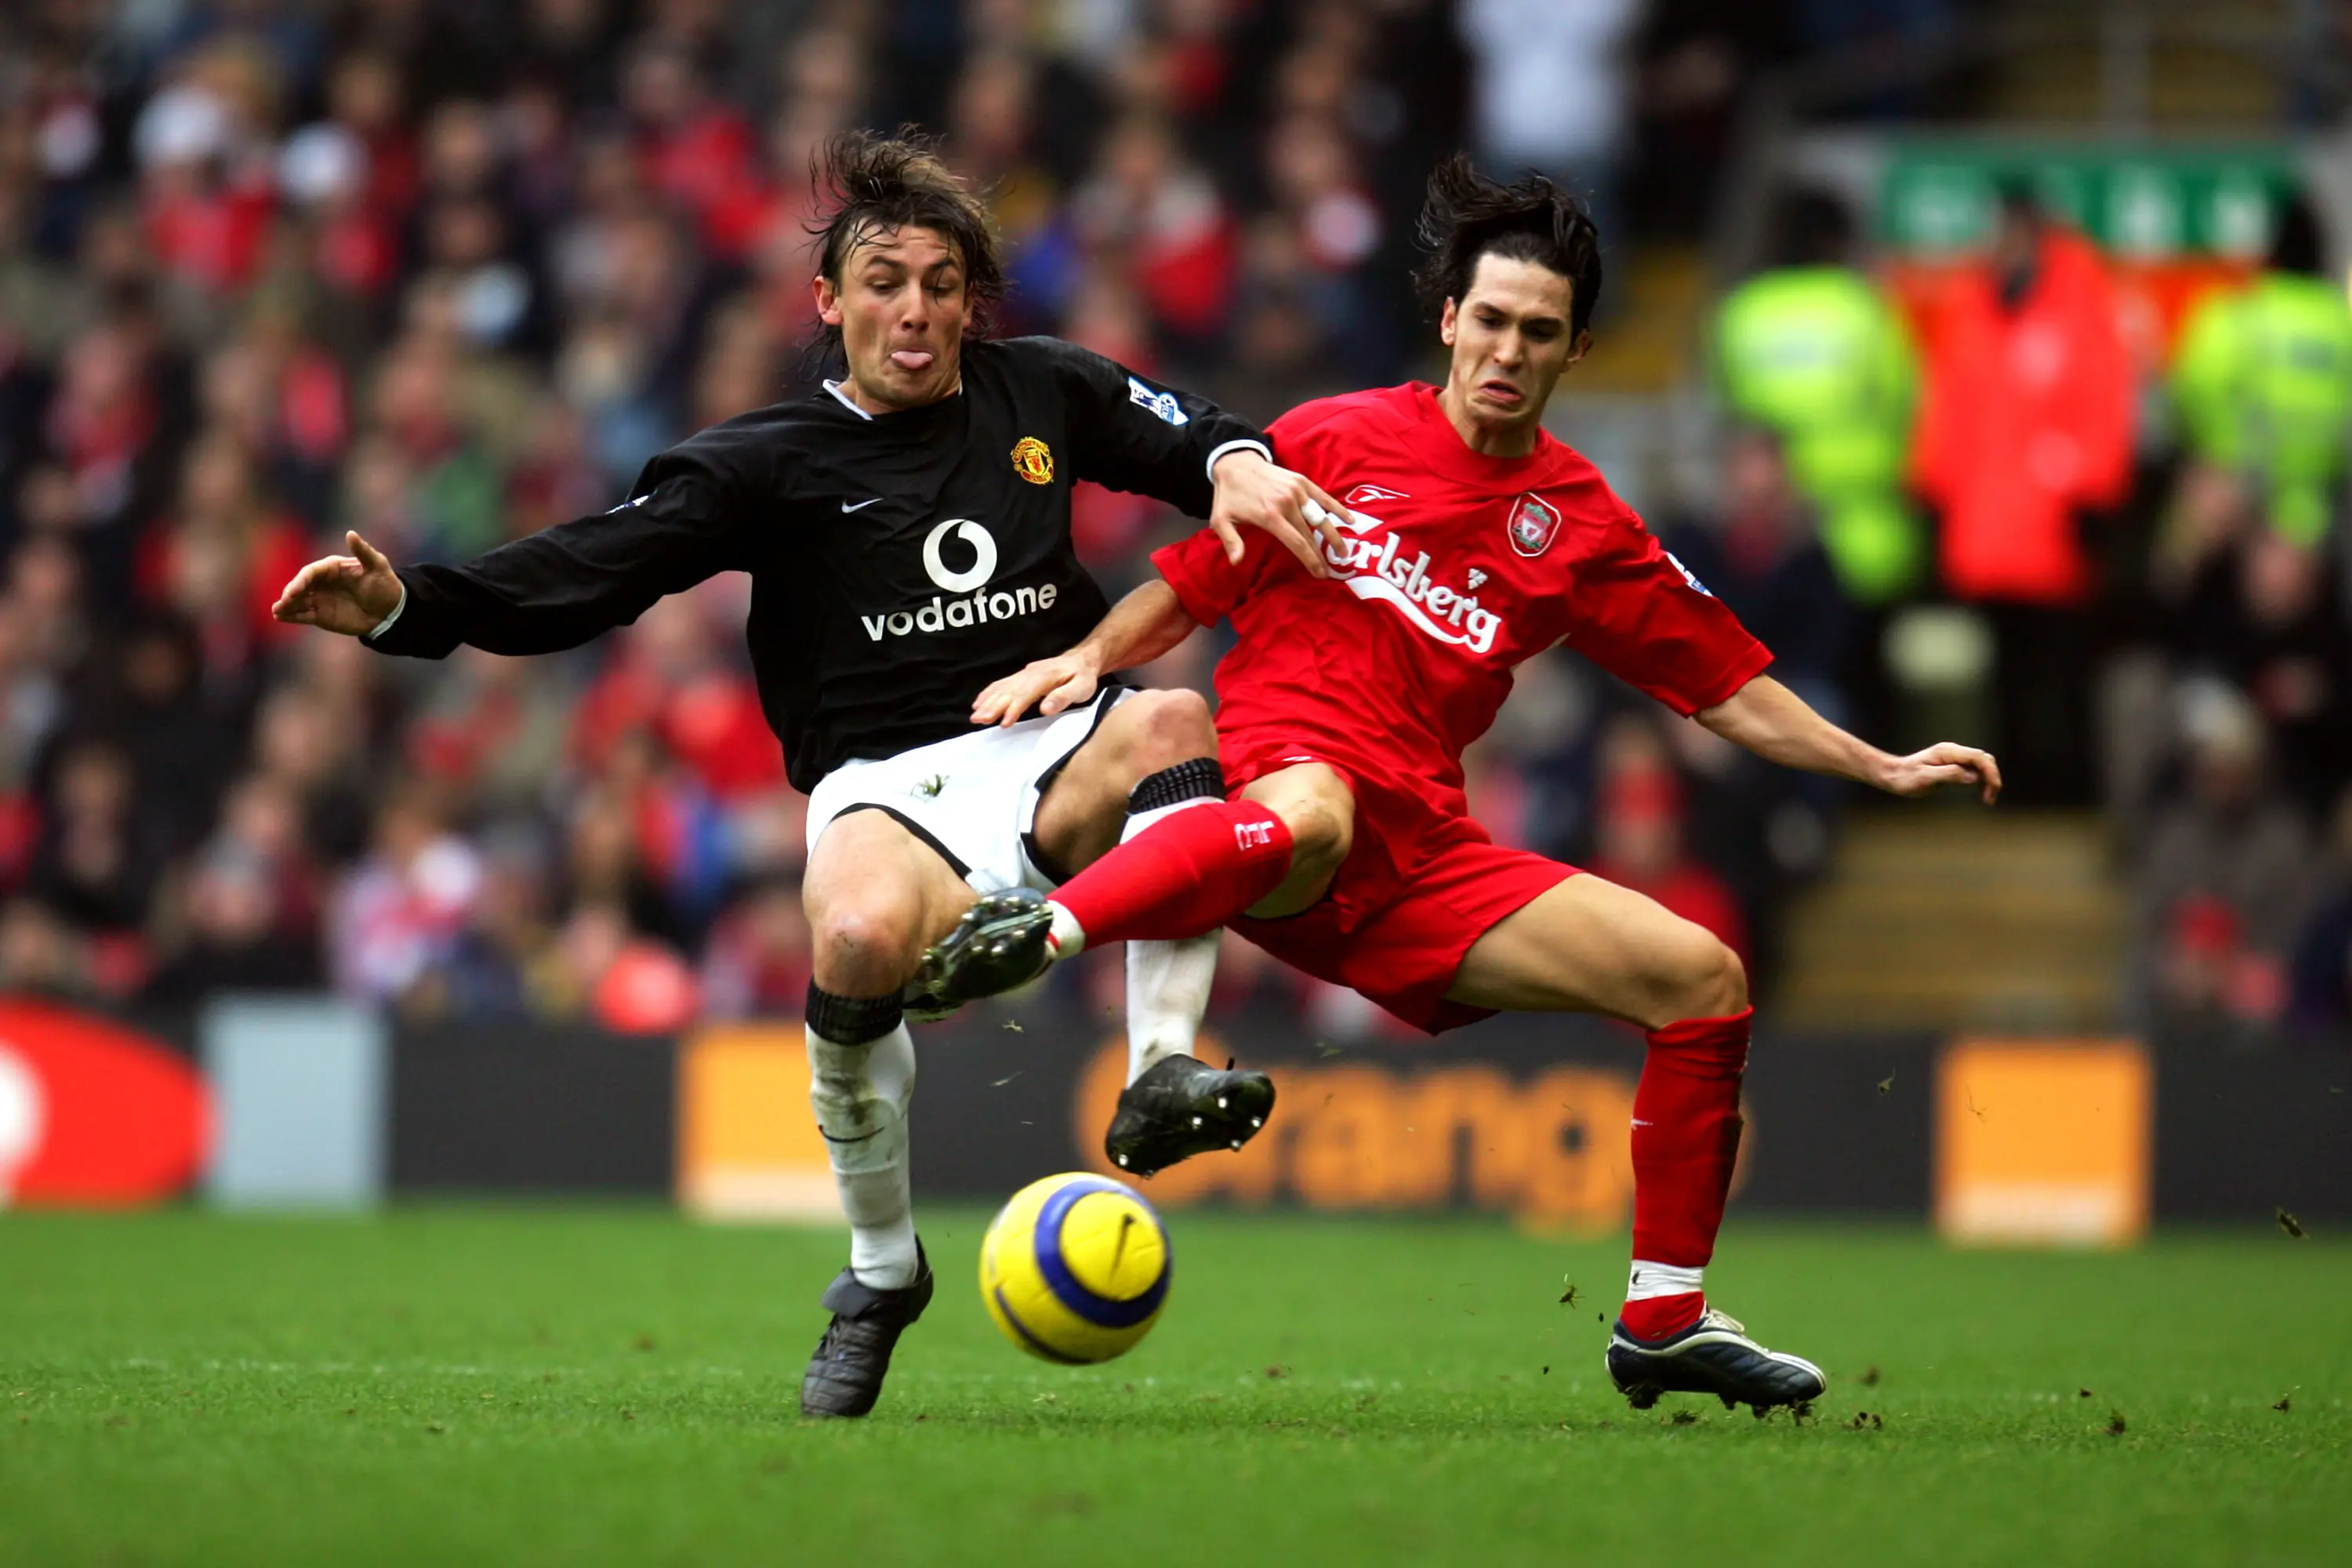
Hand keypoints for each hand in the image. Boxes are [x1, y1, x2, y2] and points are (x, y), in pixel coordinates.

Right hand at [271, 531, 402, 636]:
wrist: (391, 611)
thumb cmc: (385, 585)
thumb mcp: (378, 566)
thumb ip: (363, 551)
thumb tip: (351, 533)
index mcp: (332, 568)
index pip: (311, 572)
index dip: (300, 581)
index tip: (294, 590)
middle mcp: (323, 583)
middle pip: (301, 586)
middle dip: (290, 593)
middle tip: (283, 601)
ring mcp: (321, 599)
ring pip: (299, 601)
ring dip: (286, 605)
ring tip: (276, 611)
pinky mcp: (322, 615)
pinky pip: (303, 615)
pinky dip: (291, 616)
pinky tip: (280, 617)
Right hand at [972, 649, 1101, 728]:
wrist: (1082, 660)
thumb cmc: (1083, 677)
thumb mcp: (1082, 688)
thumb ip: (1063, 697)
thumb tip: (1045, 709)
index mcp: (1045, 677)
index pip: (1026, 694)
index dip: (1014, 708)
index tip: (1003, 722)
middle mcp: (1031, 674)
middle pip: (1009, 691)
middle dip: (993, 706)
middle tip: (978, 720)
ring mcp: (1024, 674)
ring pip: (1002, 687)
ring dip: (987, 701)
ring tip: (975, 715)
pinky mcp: (1021, 676)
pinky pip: (1001, 683)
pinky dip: (989, 693)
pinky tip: (979, 702)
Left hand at [1208, 449, 1349, 577]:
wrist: (1235, 463)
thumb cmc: (1228, 495)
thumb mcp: (1221, 519)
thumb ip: (1231, 541)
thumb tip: (1237, 562)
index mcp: (1270, 516)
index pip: (1296, 542)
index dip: (1309, 559)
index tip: (1319, 573)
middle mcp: (1287, 503)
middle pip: (1310, 533)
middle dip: (1321, 553)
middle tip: (1332, 570)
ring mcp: (1296, 491)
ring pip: (1319, 517)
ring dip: (1333, 535)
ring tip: (1343, 552)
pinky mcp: (1301, 481)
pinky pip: (1322, 497)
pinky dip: (1337, 508)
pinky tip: (1349, 520)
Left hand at [1877, 742, 2001, 803]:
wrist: (1892, 775)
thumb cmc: (1905, 778)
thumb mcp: (1925, 778)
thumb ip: (1949, 775)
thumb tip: (1973, 776)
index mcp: (1948, 752)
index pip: (1979, 758)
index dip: (1990, 773)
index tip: (1992, 790)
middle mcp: (1953, 752)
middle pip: (1984, 760)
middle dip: (1992, 777)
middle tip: (1990, 799)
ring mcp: (1953, 757)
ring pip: (1981, 765)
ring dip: (1988, 780)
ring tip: (1988, 799)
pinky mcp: (1952, 765)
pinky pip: (1973, 770)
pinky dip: (1981, 781)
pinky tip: (1981, 793)